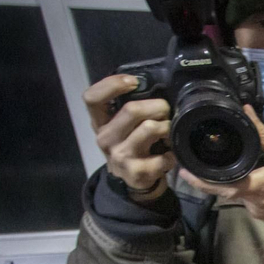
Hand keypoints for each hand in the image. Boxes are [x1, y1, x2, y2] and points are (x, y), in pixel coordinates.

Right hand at [84, 73, 173, 195]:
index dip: (112, 85)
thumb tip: (153, 88)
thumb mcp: (121, 127)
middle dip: (157, 106)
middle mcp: (106, 138)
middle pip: (132, 110)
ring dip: (166, 127)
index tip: (133, 82)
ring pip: (149, 128)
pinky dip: (172, 155)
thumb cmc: (130, 146)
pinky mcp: (136, 172)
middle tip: (166, 110)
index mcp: (99, 123)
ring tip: (168, 131)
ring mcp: (120, 156)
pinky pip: (162, 156)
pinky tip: (169, 156)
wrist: (132, 181)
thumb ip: (128, 110)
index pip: (92, 98)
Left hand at [179, 106, 263, 226]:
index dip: (201, 182)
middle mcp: (248, 201)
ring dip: (235, 183)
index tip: (185, 174)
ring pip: (236, 194)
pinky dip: (248, 190)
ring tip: (240, 171)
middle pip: (224, 189)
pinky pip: (247, 199)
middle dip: (213, 179)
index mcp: (251, 186)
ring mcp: (253, 209)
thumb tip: (247, 110)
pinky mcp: (258, 213)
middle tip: (198, 169)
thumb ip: (263, 134)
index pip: (220, 187)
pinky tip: (257, 183)